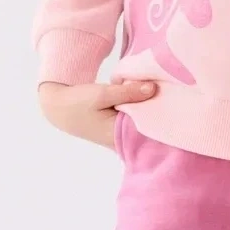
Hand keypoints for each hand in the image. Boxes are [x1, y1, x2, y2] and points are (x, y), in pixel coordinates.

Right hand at [37, 76, 157, 147]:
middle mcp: (121, 141)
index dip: (160, 114)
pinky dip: (139, 108)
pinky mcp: (118, 129)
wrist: (59, 107)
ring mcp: (120, 137)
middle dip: (155, 109)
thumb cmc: (79, 103)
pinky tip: (145, 96)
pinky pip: (135, 119)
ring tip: (159, 92)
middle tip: (167, 92)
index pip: (148, 129)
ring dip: (147, 108)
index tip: (170, 98)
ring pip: (141, 122)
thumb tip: (154, 88)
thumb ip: (128, 92)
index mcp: (118, 137)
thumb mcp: (103, 94)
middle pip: (147, 126)